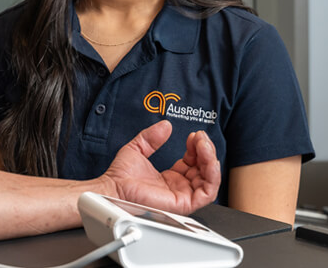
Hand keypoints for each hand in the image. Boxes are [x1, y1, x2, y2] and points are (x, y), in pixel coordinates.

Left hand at [98, 121, 219, 213]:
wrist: (114, 187)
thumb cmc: (121, 176)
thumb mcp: (138, 148)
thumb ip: (152, 137)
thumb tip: (165, 125)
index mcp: (170, 177)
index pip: (194, 162)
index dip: (197, 148)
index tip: (193, 135)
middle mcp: (178, 187)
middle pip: (204, 170)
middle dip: (206, 150)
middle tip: (200, 137)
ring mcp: (182, 196)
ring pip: (209, 180)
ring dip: (210, 159)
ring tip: (203, 144)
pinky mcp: (184, 203)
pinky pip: (208, 193)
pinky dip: (213, 175)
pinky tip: (207, 160)